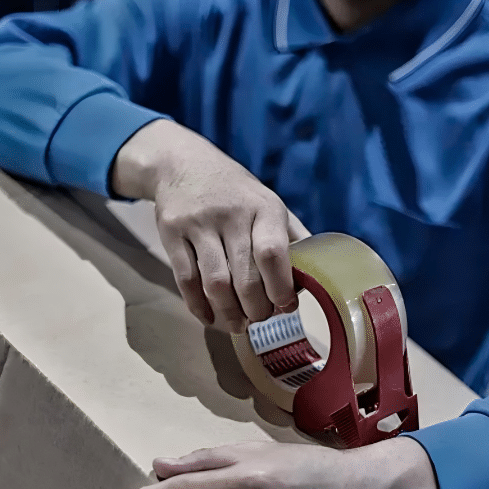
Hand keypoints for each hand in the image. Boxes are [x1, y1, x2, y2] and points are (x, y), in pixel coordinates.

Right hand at [112, 120, 310, 332]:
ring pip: (214, 283)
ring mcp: (198, 223)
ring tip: (237, 324)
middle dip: (255, 309)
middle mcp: (231, 214)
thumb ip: (290, 236)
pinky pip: (185, 280)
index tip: (286, 307)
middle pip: (244, 277)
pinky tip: (209, 316)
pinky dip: (198, 306)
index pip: (272, 254)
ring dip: (228, 313)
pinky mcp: (171, 233)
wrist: (182, 163)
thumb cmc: (235, 193)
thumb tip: (318, 274)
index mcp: (263, 208)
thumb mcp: (267, 202)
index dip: (280, 288)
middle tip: (260, 319)